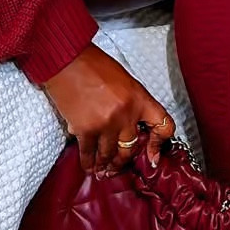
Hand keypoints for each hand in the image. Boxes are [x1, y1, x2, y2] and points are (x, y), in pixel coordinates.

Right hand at [43, 45, 174, 174]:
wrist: (67, 60)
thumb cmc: (93, 65)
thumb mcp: (123, 80)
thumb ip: (131, 103)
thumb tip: (132, 124)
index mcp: (139, 97)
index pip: (163, 125)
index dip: (160, 143)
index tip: (153, 154)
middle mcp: (126, 113)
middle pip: (131, 148)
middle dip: (123, 160)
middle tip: (117, 166)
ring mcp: (106, 123)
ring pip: (109, 155)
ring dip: (105, 164)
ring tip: (101, 170)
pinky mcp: (86, 129)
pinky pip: (89, 154)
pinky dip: (88, 162)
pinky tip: (89, 166)